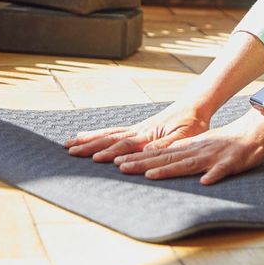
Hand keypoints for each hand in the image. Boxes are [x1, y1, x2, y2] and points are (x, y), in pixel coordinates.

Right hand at [63, 102, 211, 161]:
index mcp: (150, 135)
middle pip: (111, 138)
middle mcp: (139, 131)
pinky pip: (114, 131)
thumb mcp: (186, 136)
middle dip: (90, 145)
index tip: (96, 159)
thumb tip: (147, 153)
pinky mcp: (138, 129)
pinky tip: (87, 136)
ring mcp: (137, 129)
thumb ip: (167, 145)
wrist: (195, 105)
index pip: (127, 145)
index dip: (112, 152)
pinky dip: (99, 134)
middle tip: (69, 150)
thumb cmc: (193, 123)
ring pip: (108, 134)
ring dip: (89, 139)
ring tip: (70, 143)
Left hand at [113, 107, 263, 184]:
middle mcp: (197, 150)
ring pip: (189, 163)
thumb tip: (157, 162)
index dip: (139, 160)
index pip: (160, 155)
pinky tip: (206, 182)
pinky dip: (214, 175)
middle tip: (120, 168)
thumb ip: (181, 155)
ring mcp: (214, 155)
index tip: (118, 165)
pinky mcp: (232, 161)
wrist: (255, 130)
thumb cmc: (226, 143)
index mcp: (189, 148)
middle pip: (167, 159)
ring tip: (150, 176)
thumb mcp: (200, 146)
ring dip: (169, 170)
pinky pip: (223, 169)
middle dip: (143, 165)